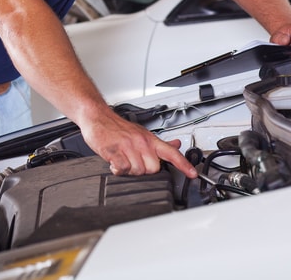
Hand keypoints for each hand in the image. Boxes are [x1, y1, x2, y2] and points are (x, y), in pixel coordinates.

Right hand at [80, 109, 197, 178]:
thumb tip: (176, 145)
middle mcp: (141, 142)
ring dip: (129, 171)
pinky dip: (118, 170)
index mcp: (149, 139)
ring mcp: (128, 146)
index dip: (184, 164)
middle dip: (144, 171)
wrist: (97, 116)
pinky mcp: (114, 150)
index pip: (171, 152)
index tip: (193, 174)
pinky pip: (123, 169)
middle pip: (154, 168)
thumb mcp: (141, 133)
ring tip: (123, 161)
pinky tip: (115, 164)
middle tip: (134, 163)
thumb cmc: (117, 127)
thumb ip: (160, 143)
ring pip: (138, 171)